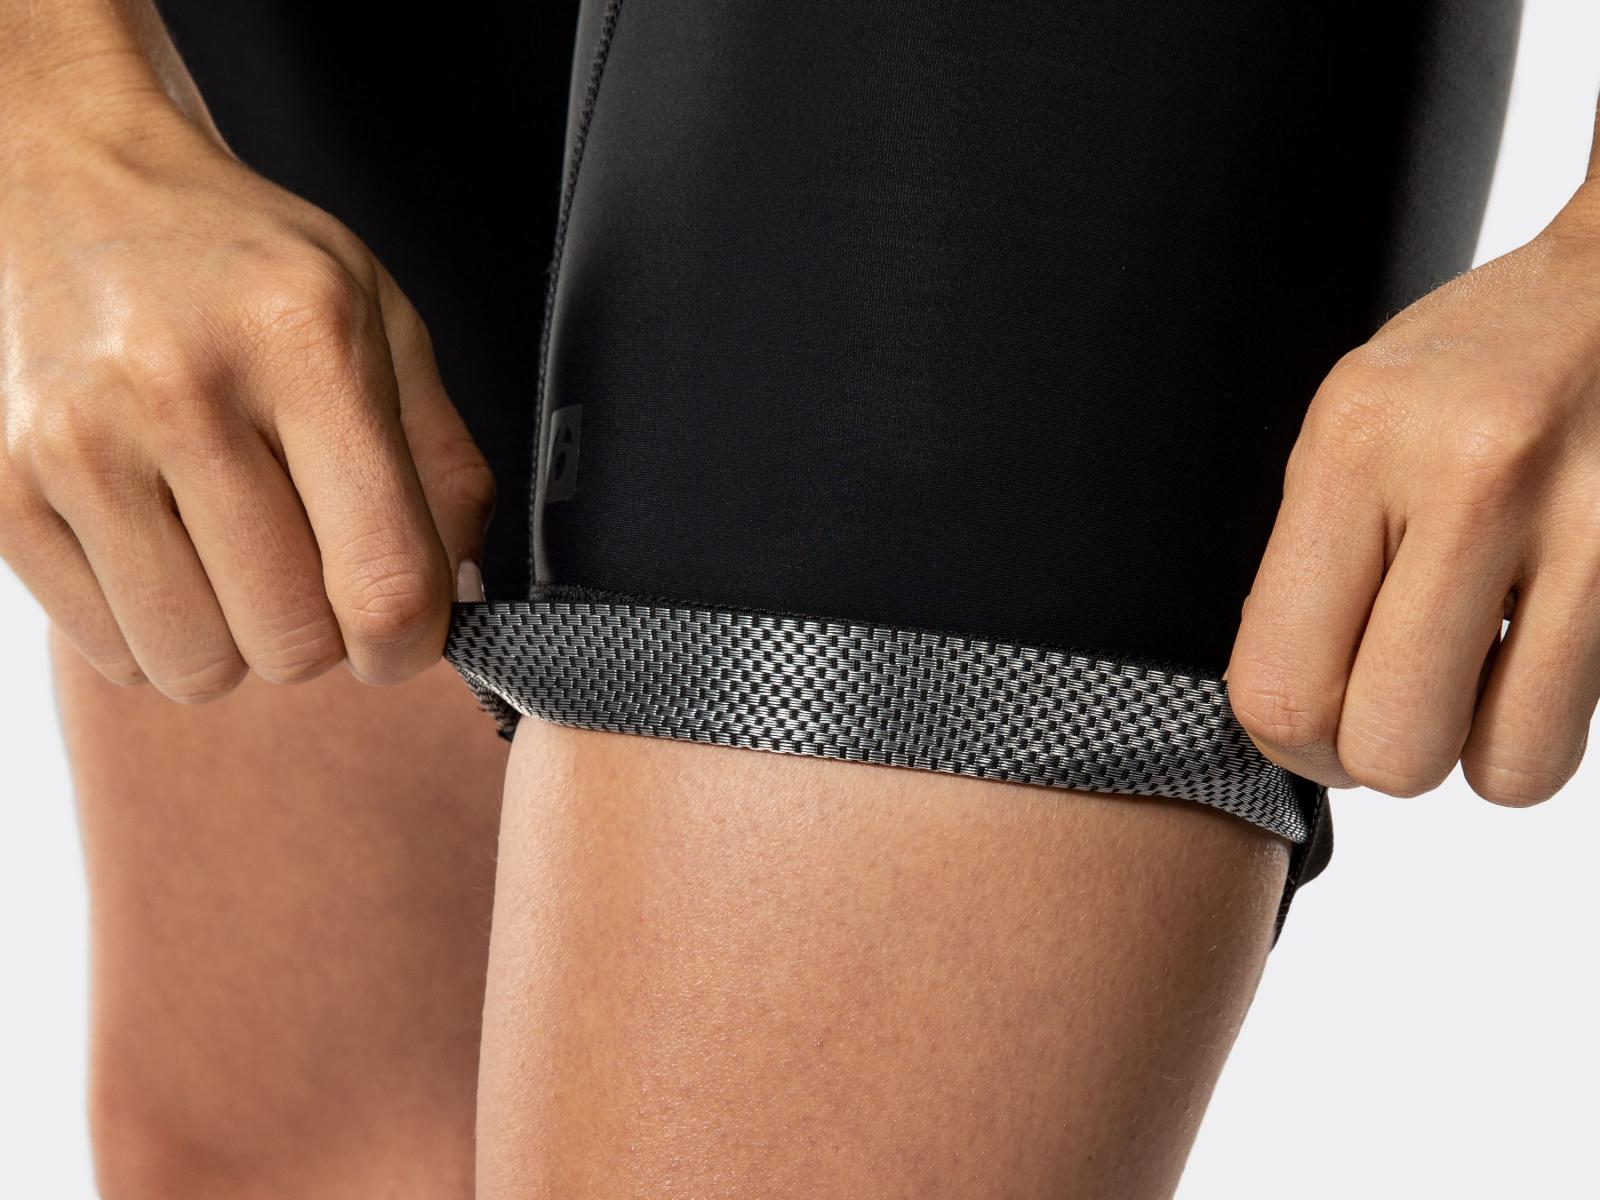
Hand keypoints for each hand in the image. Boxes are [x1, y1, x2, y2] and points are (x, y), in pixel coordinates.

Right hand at [0, 92, 492, 697]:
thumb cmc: (247, 268)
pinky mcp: (1, 489)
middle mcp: (180, 388)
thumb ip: (445, 467)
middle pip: (291, 642)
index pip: (383, 580)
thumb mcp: (383, 324)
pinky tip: (161, 540)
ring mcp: (74, 440)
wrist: (74, 186)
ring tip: (229, 550)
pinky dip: (153, 626)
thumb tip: (459, 599)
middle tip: (306, 563)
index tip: (402, 632)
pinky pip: (113, 652)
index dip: (409, 643)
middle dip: (320, 632)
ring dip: (233, 638)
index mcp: (305, 341)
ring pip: (197, 667)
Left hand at [1228, 190, 1599, 804]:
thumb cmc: (1474, 362)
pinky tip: (1535, 644)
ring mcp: (1588, 526)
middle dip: (1380, 757)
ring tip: (1472, 680)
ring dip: (1477, 752)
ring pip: (1506, 768)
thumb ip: (1313, 560)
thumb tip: (1291, 707)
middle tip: (1394, 703)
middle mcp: (1470, 483)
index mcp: (1355, 448)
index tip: (1313, 719)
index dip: (1291, 741)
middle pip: (1390, 750)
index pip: (1281, 686)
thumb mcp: (1352, 426)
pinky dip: (1546, 717)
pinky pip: (1579, 724)